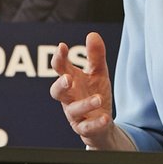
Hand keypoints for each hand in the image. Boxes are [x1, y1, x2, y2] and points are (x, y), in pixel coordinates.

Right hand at [49, 33, 132, 149]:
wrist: (104, 124)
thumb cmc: (96, 94)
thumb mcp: (99, 73)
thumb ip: (95, 56)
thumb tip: (92, 34)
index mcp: (71, 81)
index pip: (60, 69)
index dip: (59, 58)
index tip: (62, 46)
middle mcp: (69, 98)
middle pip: (57, 92)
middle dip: (60, 85)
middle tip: (68, 78)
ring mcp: (75, 115)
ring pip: (73, 110)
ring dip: (84, 104)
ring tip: (98, 99)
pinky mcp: (85, 129)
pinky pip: (87, 128)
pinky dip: (95, 123)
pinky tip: (105, 117)